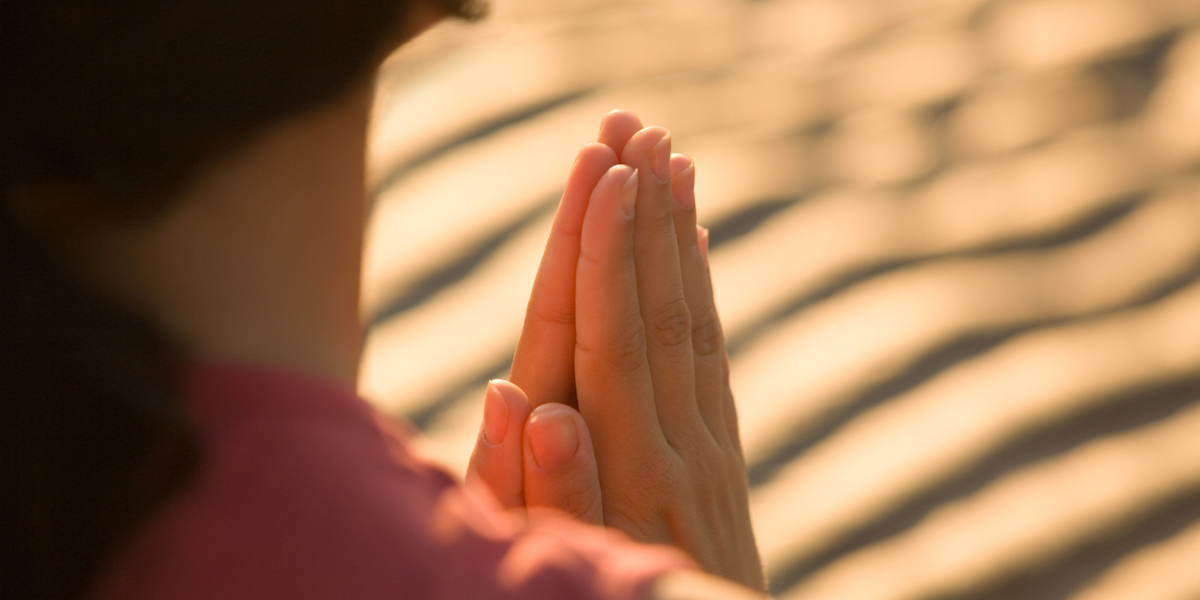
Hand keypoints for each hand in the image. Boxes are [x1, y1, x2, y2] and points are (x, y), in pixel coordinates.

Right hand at [466, 111, 763, 590]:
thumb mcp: (562, 568)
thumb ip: (540, 491)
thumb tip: (522, 398)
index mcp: (625, 468)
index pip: (609, 340)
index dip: (604, 256)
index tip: (605, 175)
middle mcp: (675, 445)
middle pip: (657, 311)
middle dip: (643, 216)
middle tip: (636, 129)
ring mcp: (708, 446)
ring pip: (693, 322)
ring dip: (680, 235)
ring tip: (671, 157)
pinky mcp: (723, 452)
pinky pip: (713, 354)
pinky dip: (703, 288)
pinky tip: (696, 241)